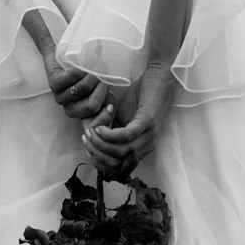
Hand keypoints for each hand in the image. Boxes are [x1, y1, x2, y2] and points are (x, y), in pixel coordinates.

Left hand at [43, 53, 114, 122]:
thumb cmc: (90, 75)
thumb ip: (107, 98)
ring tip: (93, 68)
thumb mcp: (101, 88)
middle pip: (92, 106)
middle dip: (102, 89)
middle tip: (102, 78)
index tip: (111, 103)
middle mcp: (71, 109)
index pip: (95, 124)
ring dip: (92, 75)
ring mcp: (61, 98)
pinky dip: (81, 69)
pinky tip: (81, 66)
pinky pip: (73, 76)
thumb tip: (111, 107)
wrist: (70, 57)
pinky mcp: (54, 84)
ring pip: (83, 88)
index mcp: (84, 114)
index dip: (105, 117)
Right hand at [82, 61, 176, 175]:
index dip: (101, 164)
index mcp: (142, 147)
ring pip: (121, 152)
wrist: (158, 74)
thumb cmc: (140, 95)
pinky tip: (100, 128)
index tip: (87, 151)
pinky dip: (110, 135)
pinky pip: (127, 135)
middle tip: (85, 140)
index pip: (121, 169)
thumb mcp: (123, 118)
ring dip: (101, 145)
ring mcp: (149, 133)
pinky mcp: (148, 120)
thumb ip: (113, 132)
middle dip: (97, 155)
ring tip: (90, 133)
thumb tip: (94, 144)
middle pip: (119, 163)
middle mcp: (148, 144)